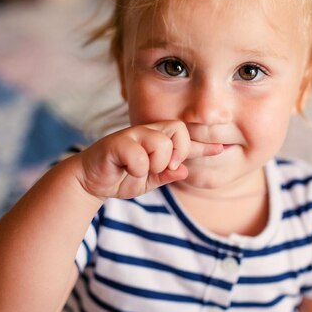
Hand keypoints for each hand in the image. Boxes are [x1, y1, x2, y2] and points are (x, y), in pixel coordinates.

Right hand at [75, 121, 221, 198]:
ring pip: (161, 142)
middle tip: (165, 167)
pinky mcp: (116, 143)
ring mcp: (132, 136)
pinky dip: (137, 169)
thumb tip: (184, 171)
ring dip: (156, 163)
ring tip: (142, 170)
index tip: (220, 148)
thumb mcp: (149, 180)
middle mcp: (146, 133)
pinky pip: (139, 155)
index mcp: (157, 140)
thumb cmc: (121, 176)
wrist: (90, 181)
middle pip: (178, 130)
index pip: (186, 139)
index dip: (204, 145)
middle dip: (178, 152)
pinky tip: (127, 170)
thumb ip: (167, 174)